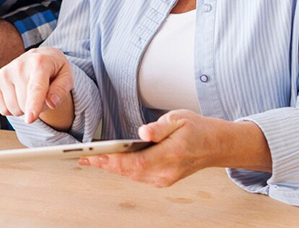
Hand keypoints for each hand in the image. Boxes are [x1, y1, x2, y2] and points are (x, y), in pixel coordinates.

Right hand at [0, 47, 73, 128]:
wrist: (40, 56)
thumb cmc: (55, 69)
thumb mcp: (66, 76)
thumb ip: (61, 89)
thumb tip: (51, 102)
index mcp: (39, 62)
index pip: (35, 88)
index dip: (33, 105)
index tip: (30, 119)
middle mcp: (19, 65)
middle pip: (25, 104)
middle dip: (37, 107)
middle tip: (43, 95)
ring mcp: (5, 73)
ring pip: (14, 109)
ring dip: (25, 108)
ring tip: (31, 93)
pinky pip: (4, 110)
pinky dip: (13, 109)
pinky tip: (19, 95)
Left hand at [77, 110, 229, 187]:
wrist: (216, 146)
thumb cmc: (197, 129)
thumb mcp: (180, 118)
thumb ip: (160, 127)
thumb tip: (143, 132)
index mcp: (172, 154)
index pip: (136, 162)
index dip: (112, 161)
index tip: (93, 156)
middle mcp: (167, 171)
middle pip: (129, 172)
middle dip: (104, 164)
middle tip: (82, 157)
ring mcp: (165, 178)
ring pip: (132, 175)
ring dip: (110, 168)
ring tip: (89, 159)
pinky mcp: (163, 179)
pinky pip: (138, 176)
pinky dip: (122, 169)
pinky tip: (108, 161)